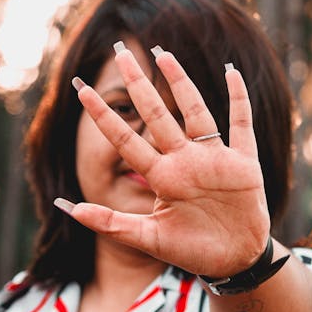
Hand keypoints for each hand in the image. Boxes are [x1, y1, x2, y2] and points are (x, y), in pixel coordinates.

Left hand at [56, 43, 270, 277]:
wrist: (233, 260)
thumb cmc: (192, 250)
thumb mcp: (148, 239)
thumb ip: (110, 224)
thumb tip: (67, 207)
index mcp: (162, 177)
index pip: (126, 139)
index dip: (104, 115)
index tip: (81, 88)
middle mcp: (184, 161)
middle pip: (157, 114)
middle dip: (139, 83)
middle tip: (121, 52)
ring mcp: (213, 159)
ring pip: (195, 111)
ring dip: (181, 82)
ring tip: (163, 54)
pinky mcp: (243, 164)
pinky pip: (241, 125)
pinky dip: (239, 99)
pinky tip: (230, 72)